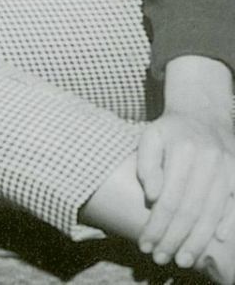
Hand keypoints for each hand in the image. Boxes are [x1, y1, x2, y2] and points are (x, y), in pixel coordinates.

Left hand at [137, 106, 234, 268]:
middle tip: (161, 258)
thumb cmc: (171, 129)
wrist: (203, 111)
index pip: (168, 199)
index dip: (157, 226)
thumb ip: (147, 164)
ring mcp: (227, 167)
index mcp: (183, 150)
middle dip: (174, 239)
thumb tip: (152, 197)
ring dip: (198, 241)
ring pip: (212, 212)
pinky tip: (216, 241)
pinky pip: (234, 204)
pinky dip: (227, 223)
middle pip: (190, 211)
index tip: (145, 244)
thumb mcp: (151, 137)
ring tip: (183, 259)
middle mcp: (209, 160)